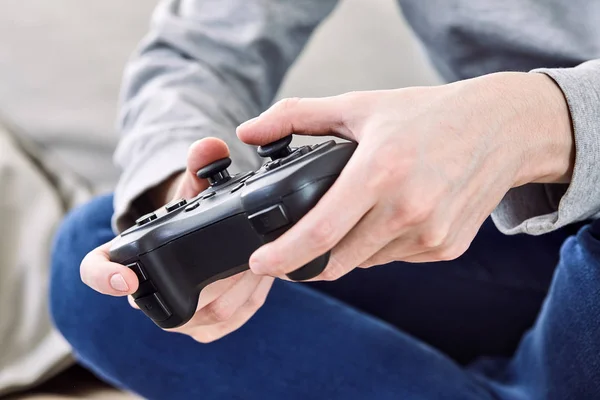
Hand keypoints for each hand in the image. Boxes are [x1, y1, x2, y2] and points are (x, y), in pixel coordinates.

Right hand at [80, 137, 273, 342]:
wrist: (204, 243)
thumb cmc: (188, 217)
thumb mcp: (192, 190)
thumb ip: (199, 166)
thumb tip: (211, 148)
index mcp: (129, 258)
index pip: (96, 271)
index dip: (105, 277)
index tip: (126, 279)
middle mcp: (146, 296)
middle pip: (175, 298)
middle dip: (220, 271)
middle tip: (249, 247)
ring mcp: (177, 319)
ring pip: (213, 312)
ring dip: (246, 281)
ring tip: (263, 253)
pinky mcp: (207, 329)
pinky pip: (233, 318)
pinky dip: (256, 294)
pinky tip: (266, 272)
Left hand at [237, 72, 574, 280]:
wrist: (501, 129)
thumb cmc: (427, 115)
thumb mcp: (360, 106)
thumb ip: (297, 116)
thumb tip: (248, 131)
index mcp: (380, 171)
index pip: (320, 232)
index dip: (283, 256)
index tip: (259, 263)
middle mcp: (408, 210)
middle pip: (336, 260)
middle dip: (307, 260)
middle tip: (293, 246)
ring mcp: (431, 234)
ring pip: (364, 262)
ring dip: (346, 249)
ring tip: (354, 214)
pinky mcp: (446, 248)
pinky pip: (393, 259)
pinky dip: (378, 246)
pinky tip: (389, 217)